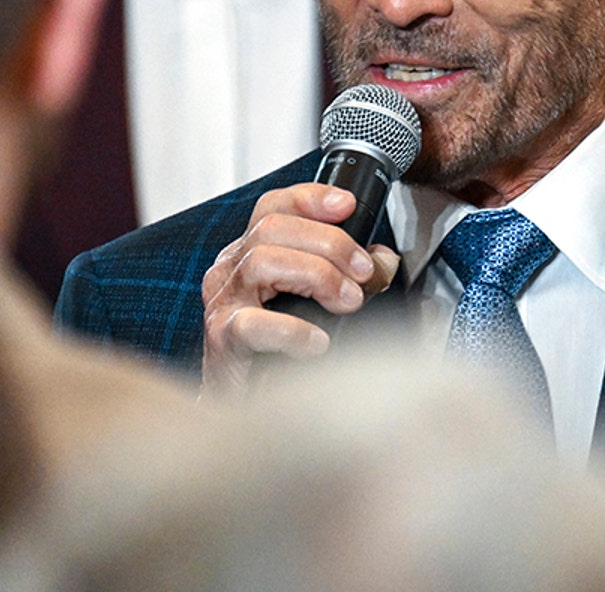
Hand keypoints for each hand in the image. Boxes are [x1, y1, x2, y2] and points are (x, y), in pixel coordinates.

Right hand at [199, 183, 399, 395]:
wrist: (244, 405)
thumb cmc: (276, 349)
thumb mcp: (314, 302)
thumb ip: (347, 275)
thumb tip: (382, 261)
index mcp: (249, 252)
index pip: (273, 206)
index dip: (309, 198)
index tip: (347, 206)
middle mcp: (231, 270)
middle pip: (273, 228)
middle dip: (329, 243)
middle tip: (364, 273)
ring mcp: (223, 303)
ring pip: (262, 262)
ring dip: (316, 276)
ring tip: (348, 301)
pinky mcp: (222, 340)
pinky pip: (253, 324)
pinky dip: (293, 330)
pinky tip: (319, 342)